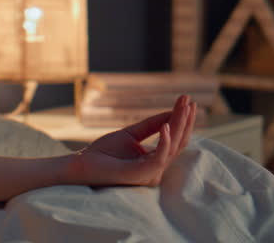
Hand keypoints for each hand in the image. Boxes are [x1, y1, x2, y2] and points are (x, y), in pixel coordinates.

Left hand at [70, 94, 197, 187]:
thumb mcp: (130, 134)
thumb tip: (171, 113)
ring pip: (173, 148)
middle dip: (185, 120)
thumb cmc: (104, 152)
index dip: (181, 119)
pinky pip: (160, 158)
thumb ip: (150, 126)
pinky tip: (165, 126)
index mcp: (155, 160)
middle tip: (190, 101)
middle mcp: (157, 168)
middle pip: (178, 143)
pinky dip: (164, 141)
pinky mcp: (142, 174)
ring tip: (184, 107)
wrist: (82, 163)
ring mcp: (151, 172)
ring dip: (179, 125)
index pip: (174, 138)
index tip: (186, 100)